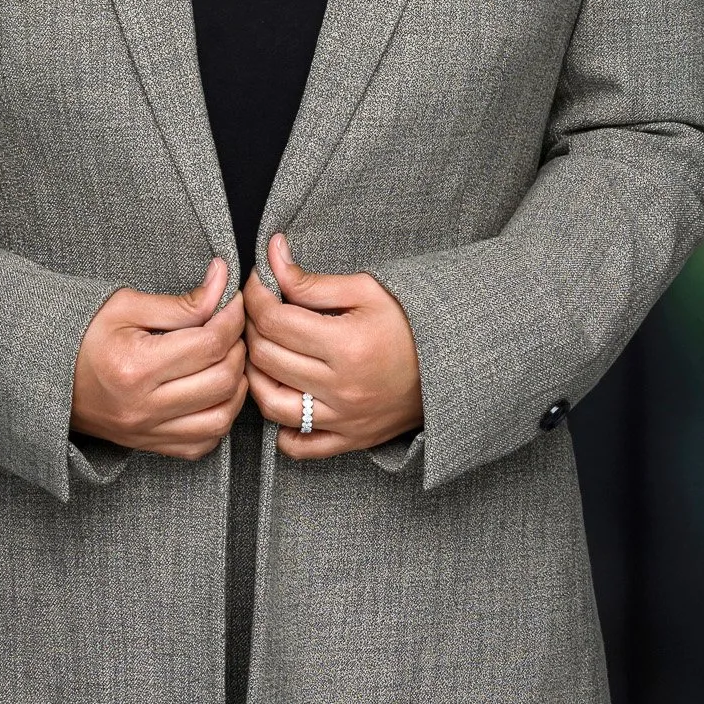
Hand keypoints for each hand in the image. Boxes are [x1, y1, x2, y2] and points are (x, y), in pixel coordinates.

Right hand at [70, 258, 247, 459]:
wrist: (46, 377)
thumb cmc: (84, 335)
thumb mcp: (126, 306)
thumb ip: (180, 302)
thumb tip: (222, 283)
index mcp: (136, 367)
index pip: (209, 343)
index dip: (232, 317)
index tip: (233, 300)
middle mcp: (144, 407)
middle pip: (222, 380)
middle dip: (237, 348)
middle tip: (228, 327)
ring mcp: (148, 432)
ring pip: (221, 418)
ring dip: (235, 385)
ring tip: (225, 358)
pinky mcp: (150, 447)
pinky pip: (204, 443)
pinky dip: (219, 417)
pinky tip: (212, 392)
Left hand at [243, 232, 423, 459]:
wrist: (453, 362)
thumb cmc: (410, 320)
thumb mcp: (366, 290)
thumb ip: (312, 281)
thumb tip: (271, 258)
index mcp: (346, 345)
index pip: (274, 320)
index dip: (255, 295)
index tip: (257, 282)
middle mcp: (341, 388)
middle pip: (266, 358)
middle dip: (251, 328)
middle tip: (259, 311)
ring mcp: (344, 419)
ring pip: (270, 403)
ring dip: (256, 374)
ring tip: (264, 350)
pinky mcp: (350, 440)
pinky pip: (298, 446)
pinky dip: (281, 428)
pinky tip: (284, 397)